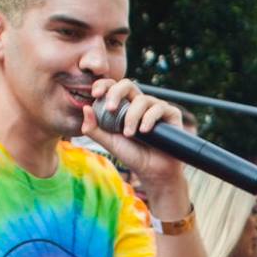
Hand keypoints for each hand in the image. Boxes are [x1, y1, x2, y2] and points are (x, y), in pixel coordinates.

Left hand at [80, 78, 185, 193]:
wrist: (152, 171)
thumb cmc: (131, 155)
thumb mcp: (108, 142)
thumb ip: (94, 128)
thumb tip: (85, 108)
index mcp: (124, 106)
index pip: (112, 87)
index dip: (104, 85)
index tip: (95, 94)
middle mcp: (139, 103)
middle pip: (128, 85)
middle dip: (116, 93)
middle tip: (110, 108)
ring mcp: (155, 107)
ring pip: (142, 100)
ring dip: (132, 117)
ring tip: (129, 134)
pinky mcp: (171, 114)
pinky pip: (159, 108)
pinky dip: (149, 119)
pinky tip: (144, 131)